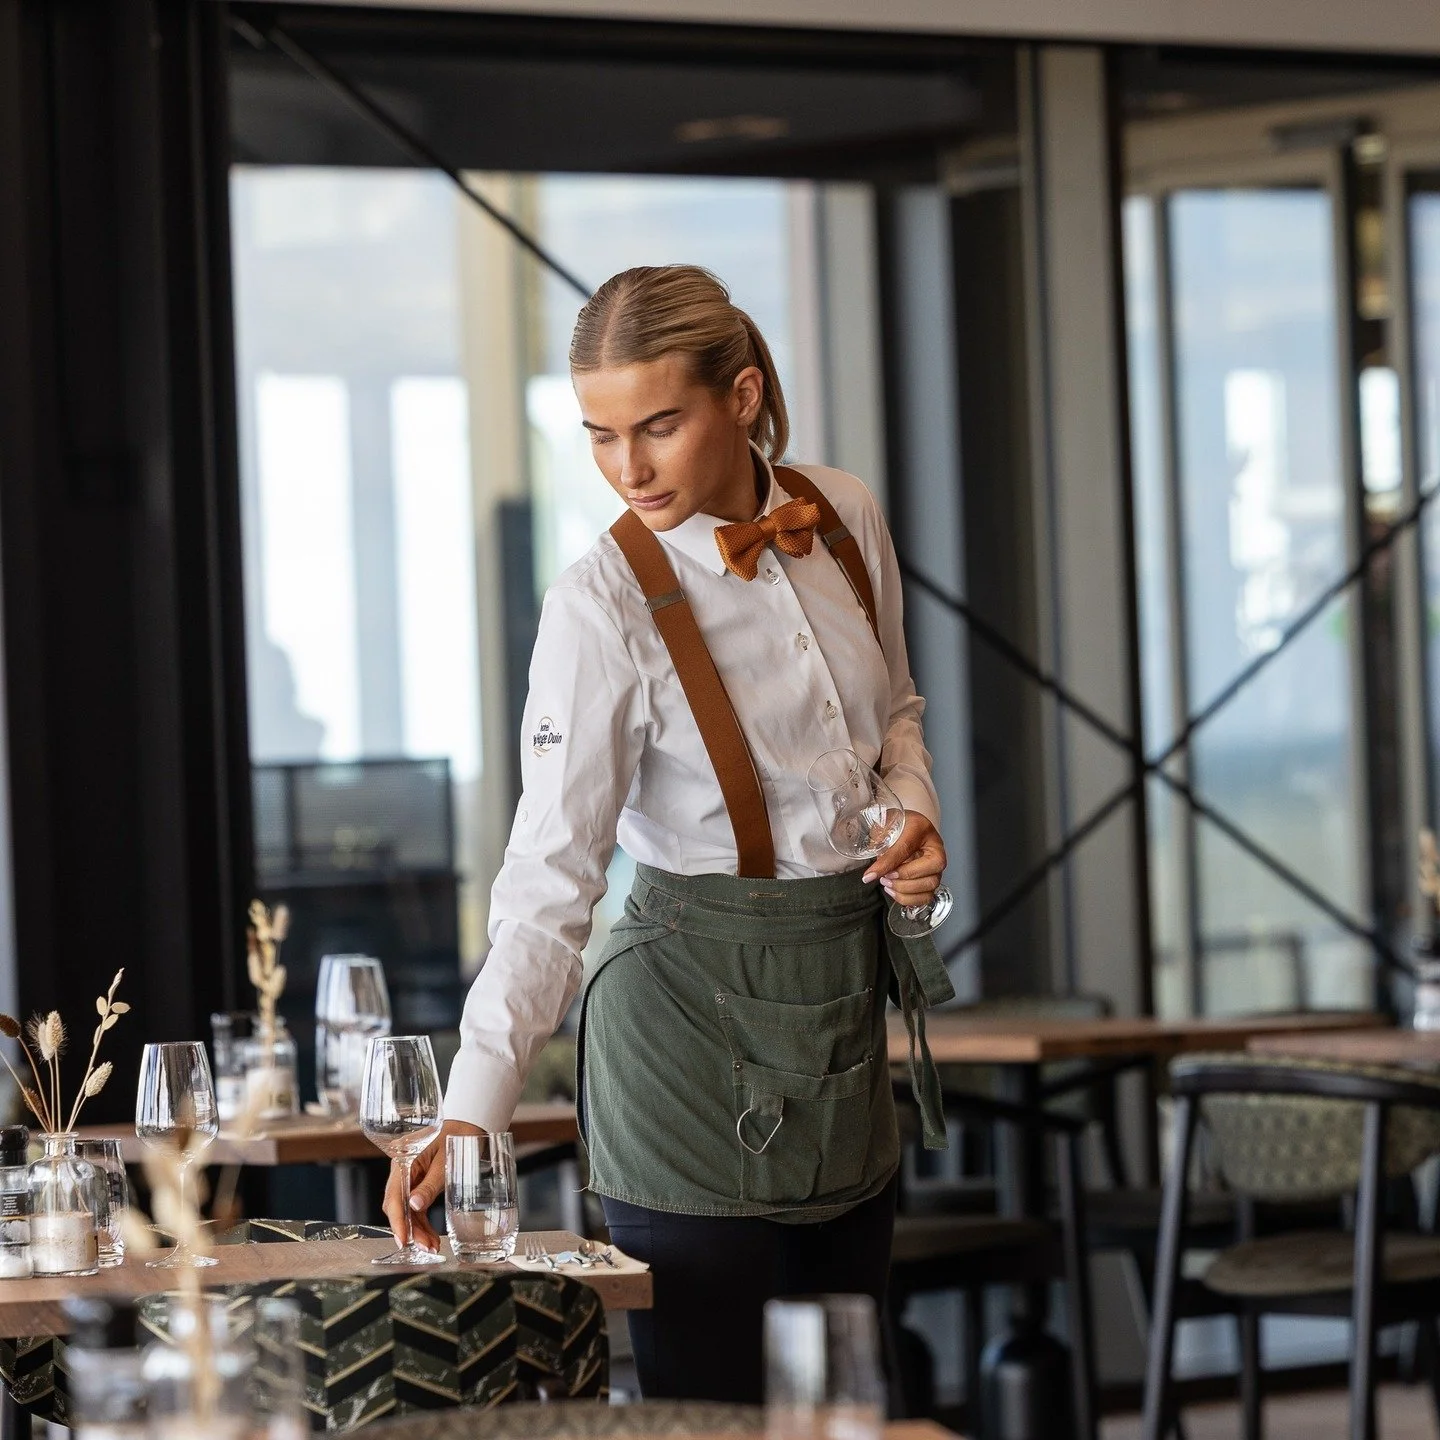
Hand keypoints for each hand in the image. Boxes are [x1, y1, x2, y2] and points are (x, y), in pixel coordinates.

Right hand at [383, 1118, 482, 1250]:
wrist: (468, 1124)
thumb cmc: (458, 1135)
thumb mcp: (446, 1161)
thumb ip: (430, 1184)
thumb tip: (414, 1207)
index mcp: (403, 1159)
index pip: (394, 1195)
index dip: (397, 1220)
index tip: (403, 1239)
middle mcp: (402, 1169)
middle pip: (398, 1205)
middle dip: (410, 1229)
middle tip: (425, 1247)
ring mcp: (409, 1177)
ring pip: (407, 1210)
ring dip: (417, 1230)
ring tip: (431, 1247)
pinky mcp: (418, 1183)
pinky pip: (416, 1207)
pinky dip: (422, 1222)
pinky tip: (430, 1237)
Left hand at [864, 813, 946, 908]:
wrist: (902, 827)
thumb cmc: (895, 825)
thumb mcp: (883, 828)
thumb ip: (878, 846)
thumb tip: (871, 874)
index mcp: (922, 829)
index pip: (908, 847)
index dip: (890, 863)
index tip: (873, 873)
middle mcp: (935, 849)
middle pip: (929, 871)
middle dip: (902, 880)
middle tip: (884, 877)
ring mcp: (936, 866)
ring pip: (929, 887)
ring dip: (905, 891)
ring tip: (887, 884)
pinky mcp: (931, 880)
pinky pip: (926, 897)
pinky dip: (908, 899)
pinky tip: (894, 891)